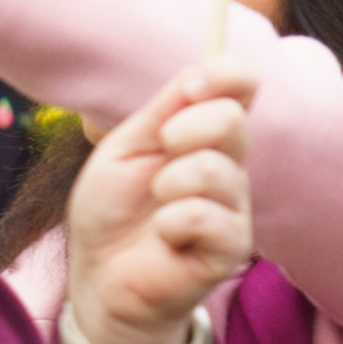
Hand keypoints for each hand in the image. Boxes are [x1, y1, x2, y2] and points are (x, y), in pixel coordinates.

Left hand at [66, 79, 249, 343]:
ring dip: (170, 184)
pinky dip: (173, 222)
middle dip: (185, 129)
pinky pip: (209, 217)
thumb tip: (200, 67)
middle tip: (160, 153)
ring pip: (216, 170)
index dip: (225, 75)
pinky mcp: (231, 248)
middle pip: (232, 120)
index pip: (241, 87)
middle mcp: (228, 166)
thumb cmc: (112, 213)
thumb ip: (164, 110)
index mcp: (204, 136)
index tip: (191, 86)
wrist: (101, 277)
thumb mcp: (125, 148)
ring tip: (155, 205)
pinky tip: (165, 237)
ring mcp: (234, 207)